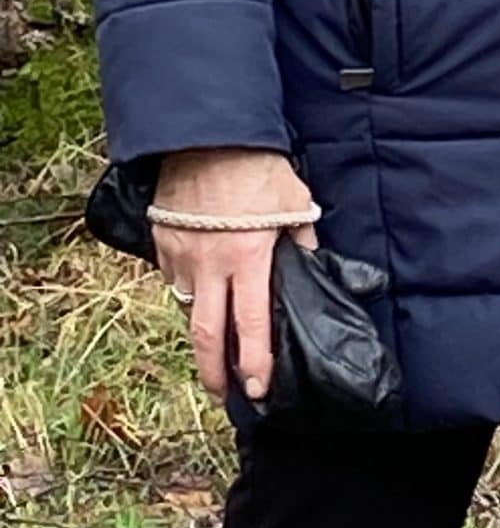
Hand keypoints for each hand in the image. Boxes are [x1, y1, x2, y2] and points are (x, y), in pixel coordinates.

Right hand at [152, 148, 316, 404]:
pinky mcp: (162, 243)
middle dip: (214, 371)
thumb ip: (301, 241)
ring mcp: (181, 256)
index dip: (254, 361)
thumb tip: (310, 267)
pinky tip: (199, 291)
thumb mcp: (295, 203)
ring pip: (186, 307)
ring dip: (200, 329)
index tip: (257, 388)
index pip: (251, 324)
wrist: (207, 135)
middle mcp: (210, 265)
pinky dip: (186, 290)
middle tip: (223, 392)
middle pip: (207, 334)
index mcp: (249, 258)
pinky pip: (173, 279)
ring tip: (214, 345)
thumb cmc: (258, 167)